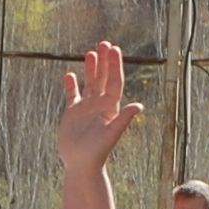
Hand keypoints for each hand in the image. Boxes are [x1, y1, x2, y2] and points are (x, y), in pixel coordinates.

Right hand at [57, 42, 144, 173]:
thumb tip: (139, 105)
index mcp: (111, 107)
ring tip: (90, 53)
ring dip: (90, 69)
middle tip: (104, 43)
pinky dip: (71, 85)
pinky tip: (69, 75)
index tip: (114, 49)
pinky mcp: (73, 114)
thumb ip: (124, 119)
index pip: (114, 81)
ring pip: (90, 84)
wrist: (82, 165)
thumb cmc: (98, 152)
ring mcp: (86, 109)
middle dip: (104, 61)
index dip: (114, 65)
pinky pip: (72, 96)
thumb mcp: (112, 134)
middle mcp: (100, 105)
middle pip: (103, 78)